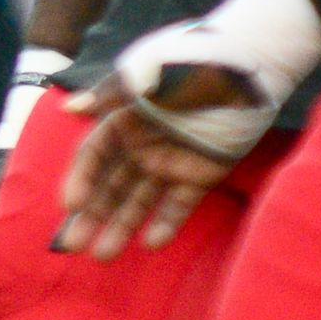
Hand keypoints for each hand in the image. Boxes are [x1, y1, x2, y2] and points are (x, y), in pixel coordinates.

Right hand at [57, 72, 247, 259]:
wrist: (250, 65)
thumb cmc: (192, 63)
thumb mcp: (145, 73)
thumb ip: (108, 94)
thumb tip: (69, 109)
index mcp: (124, 121)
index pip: (93, 158)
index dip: (80, 181)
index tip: (70, 206)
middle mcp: (143, 146)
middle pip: (110, 187)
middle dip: (91, 216)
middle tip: (72, 247)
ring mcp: (173, 162)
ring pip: (140, 201)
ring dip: (122, 227)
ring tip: (104, 256)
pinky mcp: (204, 174)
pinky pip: (181, 203)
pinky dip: (167, 222)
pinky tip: (152, 243)